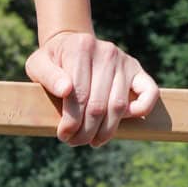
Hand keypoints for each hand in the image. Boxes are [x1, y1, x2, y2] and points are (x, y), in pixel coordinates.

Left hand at [24, 31, 159, 147]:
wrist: (71, 45)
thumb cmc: (53, 61)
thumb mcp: (38, 65)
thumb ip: (47, 76)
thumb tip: (66, 90)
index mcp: (81, 48)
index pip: (79, 95)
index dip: (71, 121)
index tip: (63, 135)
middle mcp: (106, 52)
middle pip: (98, 104)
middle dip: (86, 130)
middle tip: (75, 142)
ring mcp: (124, 60)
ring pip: (119, 105)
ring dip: (105, 130)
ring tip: (91, 140)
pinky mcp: (137, 69)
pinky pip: (149, 92)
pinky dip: (141, 110)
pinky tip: (122, 123)